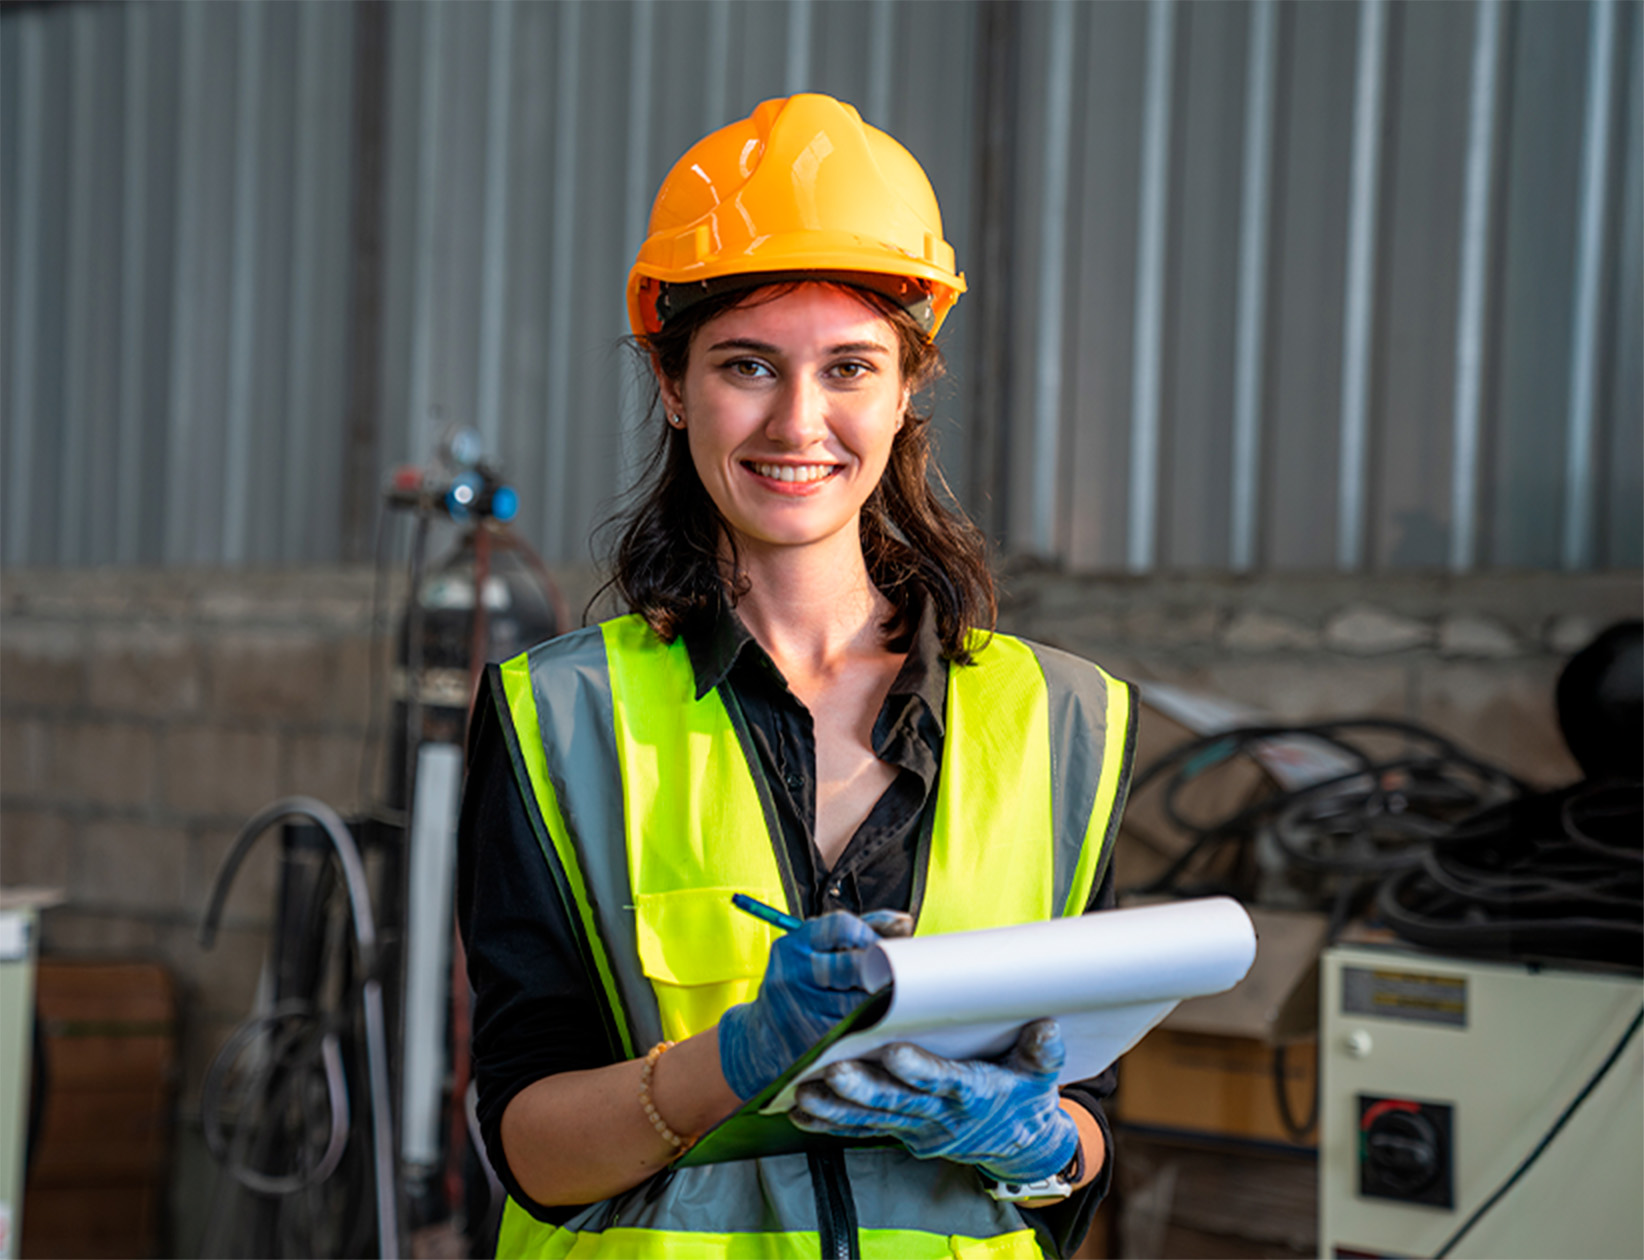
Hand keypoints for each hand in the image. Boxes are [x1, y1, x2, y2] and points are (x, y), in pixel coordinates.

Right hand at [717, 910, 909, 1099]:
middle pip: (855, 966)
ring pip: (859, 1002)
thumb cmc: (801, 988)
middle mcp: (791, 974)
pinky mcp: (809, 1042)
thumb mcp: (815, 951)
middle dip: (882, 972)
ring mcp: (798, 1010)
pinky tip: (878, 1025)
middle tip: (896, 979)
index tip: (886, 949)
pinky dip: (872, 1027)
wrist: (761, 1041)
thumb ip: (858, 931)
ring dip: (882, 1002)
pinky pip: (854, 1032)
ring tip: (892, 1003)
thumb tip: (904, 923)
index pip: (842, 926)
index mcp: (794, 945)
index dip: (872, 935)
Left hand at [788, 1018, 1078, 1183]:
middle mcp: (940, 1115)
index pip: (944, 1081)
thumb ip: (1042, 1052)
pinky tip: (802, 1110)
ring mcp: (918, 1127)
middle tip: (835, 1071)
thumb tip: (1047, 1026)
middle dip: (864, 1088)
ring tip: (805, 1091)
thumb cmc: (1025, 1097)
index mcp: (973, 1093)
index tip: (894, 1053)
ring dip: (837, 1106)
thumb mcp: (1042, 1076)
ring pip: (872, 1117)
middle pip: (898, 1102)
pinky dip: (832, 1122)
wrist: (1020, 1147)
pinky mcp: (903, 1132)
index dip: (919, 1069)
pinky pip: (863, 1129)